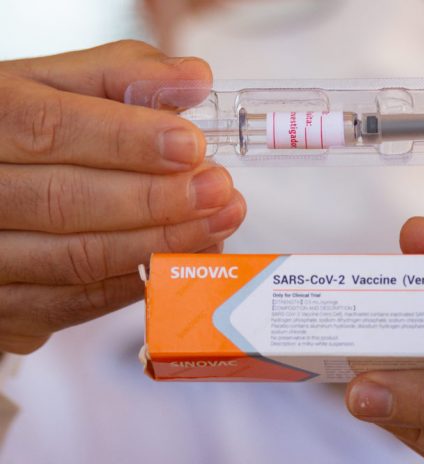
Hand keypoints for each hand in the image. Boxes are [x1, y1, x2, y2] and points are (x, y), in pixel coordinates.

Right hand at [0, 41, 244, 353]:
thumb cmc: (25, 133)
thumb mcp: (55, 87)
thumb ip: (122, 75)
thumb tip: (194, 78)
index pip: (48, 128)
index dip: (125, 140)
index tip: (191, 146)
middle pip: (65, 201)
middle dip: (155, 199)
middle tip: (218, 190)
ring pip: (78, 258)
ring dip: (160, 243)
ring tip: (218, 222)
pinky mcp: (8, 306)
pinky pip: (79, 302)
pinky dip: (141, 280)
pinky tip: (188, 255)